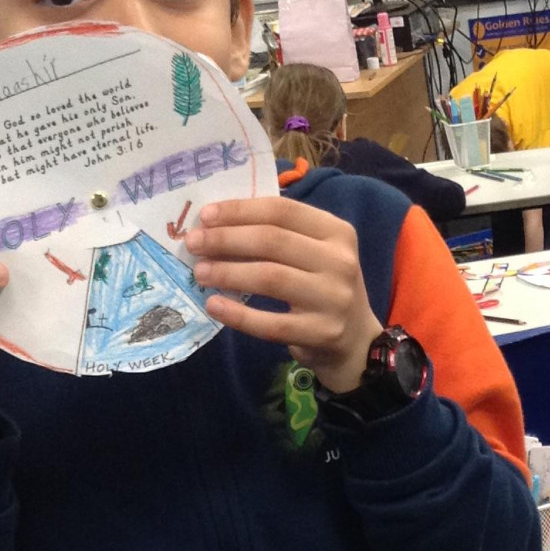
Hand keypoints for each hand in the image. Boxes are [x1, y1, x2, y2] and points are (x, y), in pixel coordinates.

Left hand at [186, 197, 381, 392]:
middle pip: (273, 241)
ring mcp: (333, 298)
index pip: (282, 211)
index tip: (205, 216)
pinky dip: (238, 314)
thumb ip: (278, 235)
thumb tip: (216, 225)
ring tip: (200, 272)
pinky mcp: (322, 332)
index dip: (240, 210)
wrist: (355, 340)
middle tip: (194, 244)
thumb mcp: (314, 253)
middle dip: (226, 239)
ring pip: (270, 277)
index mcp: (337, 232)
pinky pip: (271, 323)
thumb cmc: (322, 287)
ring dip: (228, 273)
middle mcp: (340, 261)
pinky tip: (214, 306)